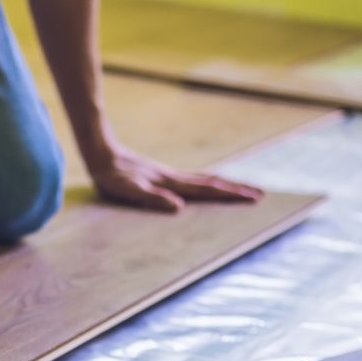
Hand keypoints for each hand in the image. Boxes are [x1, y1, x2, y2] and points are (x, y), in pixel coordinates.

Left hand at [88, 145, 262, 212]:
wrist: (101, 153)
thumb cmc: (112, 176)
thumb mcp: (129, 190)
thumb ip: (152, 198)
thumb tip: (179, 207)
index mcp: (171, 183)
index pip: (207, 190)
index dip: (231, 195)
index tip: (253, 198)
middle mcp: (174, 178)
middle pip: (212, 183)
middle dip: (236, 189)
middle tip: (260, 194)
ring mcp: (168, 175)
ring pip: (203, 180)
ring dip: (224, 184)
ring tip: (242, 188)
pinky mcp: (160, 175)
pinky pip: (191, 180)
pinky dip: (206, 182)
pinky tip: (206, 183)